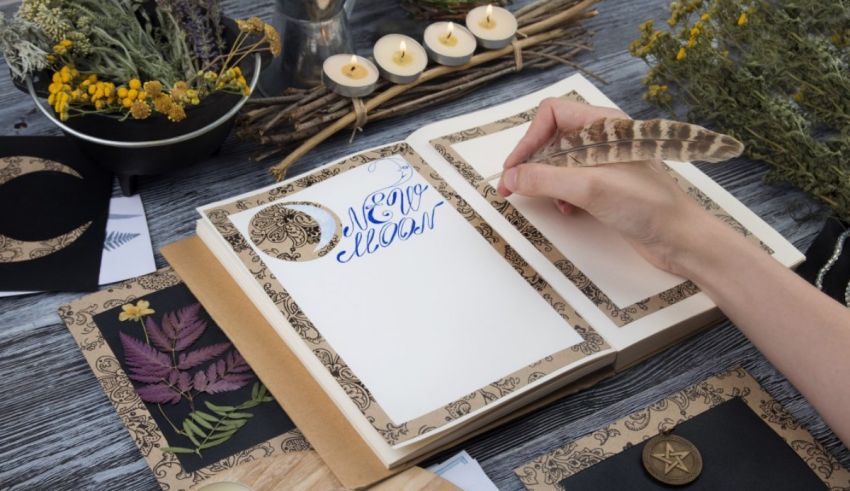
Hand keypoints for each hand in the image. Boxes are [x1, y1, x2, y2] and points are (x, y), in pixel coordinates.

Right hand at [496, 98, 713, 273]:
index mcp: (604, 125)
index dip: (529, 139)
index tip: (514, 168)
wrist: (681, 239)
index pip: (552, 114)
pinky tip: (566, 210)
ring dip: (545, 181)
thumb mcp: (589, 188)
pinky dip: (560, 194)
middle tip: (513, 186)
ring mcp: (605, 162)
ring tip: (544, 200)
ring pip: (559, 162)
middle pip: (552, 137)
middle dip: (532, 162)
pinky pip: (570, 182)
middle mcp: (603, 138)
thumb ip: (545, 179)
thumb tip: (510, 178)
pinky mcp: (606, 185)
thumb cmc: (648, 206)